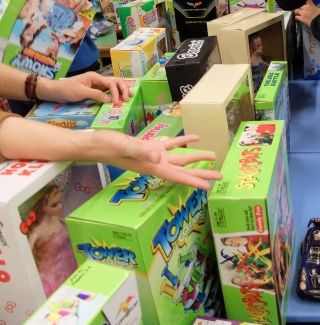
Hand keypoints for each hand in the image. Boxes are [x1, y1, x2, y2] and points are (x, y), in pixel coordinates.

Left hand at [39, 73, 132, 103]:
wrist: (55, 91)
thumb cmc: (67, 90)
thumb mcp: (81, 92)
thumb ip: (96, 94)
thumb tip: (110, 100)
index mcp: (95, 77)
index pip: (111, 83)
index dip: (116, 93)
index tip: (116, 103)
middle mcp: (98, 79)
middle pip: (116, 81)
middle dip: (123, 89)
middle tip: (128, 99)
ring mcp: (97, 84)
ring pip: (113, 86)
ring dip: (121, 91)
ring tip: (128, 97)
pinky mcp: (95, 90)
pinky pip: (108, 91)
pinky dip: (115, 94)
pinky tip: (119, 99)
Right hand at [95, 133, 222, 190]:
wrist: (94, 144)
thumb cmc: (107, 147)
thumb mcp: (125, 147)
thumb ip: (141, 152)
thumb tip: (158, 156)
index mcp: (153, 167)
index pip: (178, 177)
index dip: (194, 182)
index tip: (209, 187)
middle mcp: (156, 164)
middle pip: (184, 171)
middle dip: (202, 174)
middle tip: (221, 176)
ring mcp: (154, 155)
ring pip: (181, 158)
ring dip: (197, 157)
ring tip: (214, 157)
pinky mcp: (150, 146)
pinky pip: (171, 144)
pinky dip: (184, 141)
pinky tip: (195, 137)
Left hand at [294, 0, 319, 26]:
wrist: (319, 23)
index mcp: (310, 5)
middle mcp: (305, 8)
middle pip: (300, 4)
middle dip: (301, 6)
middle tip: (302, 7)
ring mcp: (302, 13)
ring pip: (297, 10)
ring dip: (297, 10)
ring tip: (298, 12)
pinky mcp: (301, 18)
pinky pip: (296, 16)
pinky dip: (296, 17)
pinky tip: (297, 17)